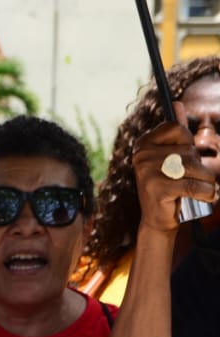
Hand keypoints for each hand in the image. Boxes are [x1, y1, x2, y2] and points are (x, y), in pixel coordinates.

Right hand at [132, 117, 218, 234]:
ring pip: (194, 167)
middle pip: (188, 150)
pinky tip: (205, 196)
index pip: (176, 128)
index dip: (187, 143)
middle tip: (187, 179)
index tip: (181, 158)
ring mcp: (147, 172)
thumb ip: (175, 131)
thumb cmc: (169, 184)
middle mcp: (141, 156)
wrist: (157, 219)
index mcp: (143, 144)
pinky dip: (207, 192)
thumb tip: (177, 103)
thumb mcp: (171, 156)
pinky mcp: (157, 189)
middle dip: (198, 166)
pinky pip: (194, 185)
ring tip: (200, 189)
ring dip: (206, 180)